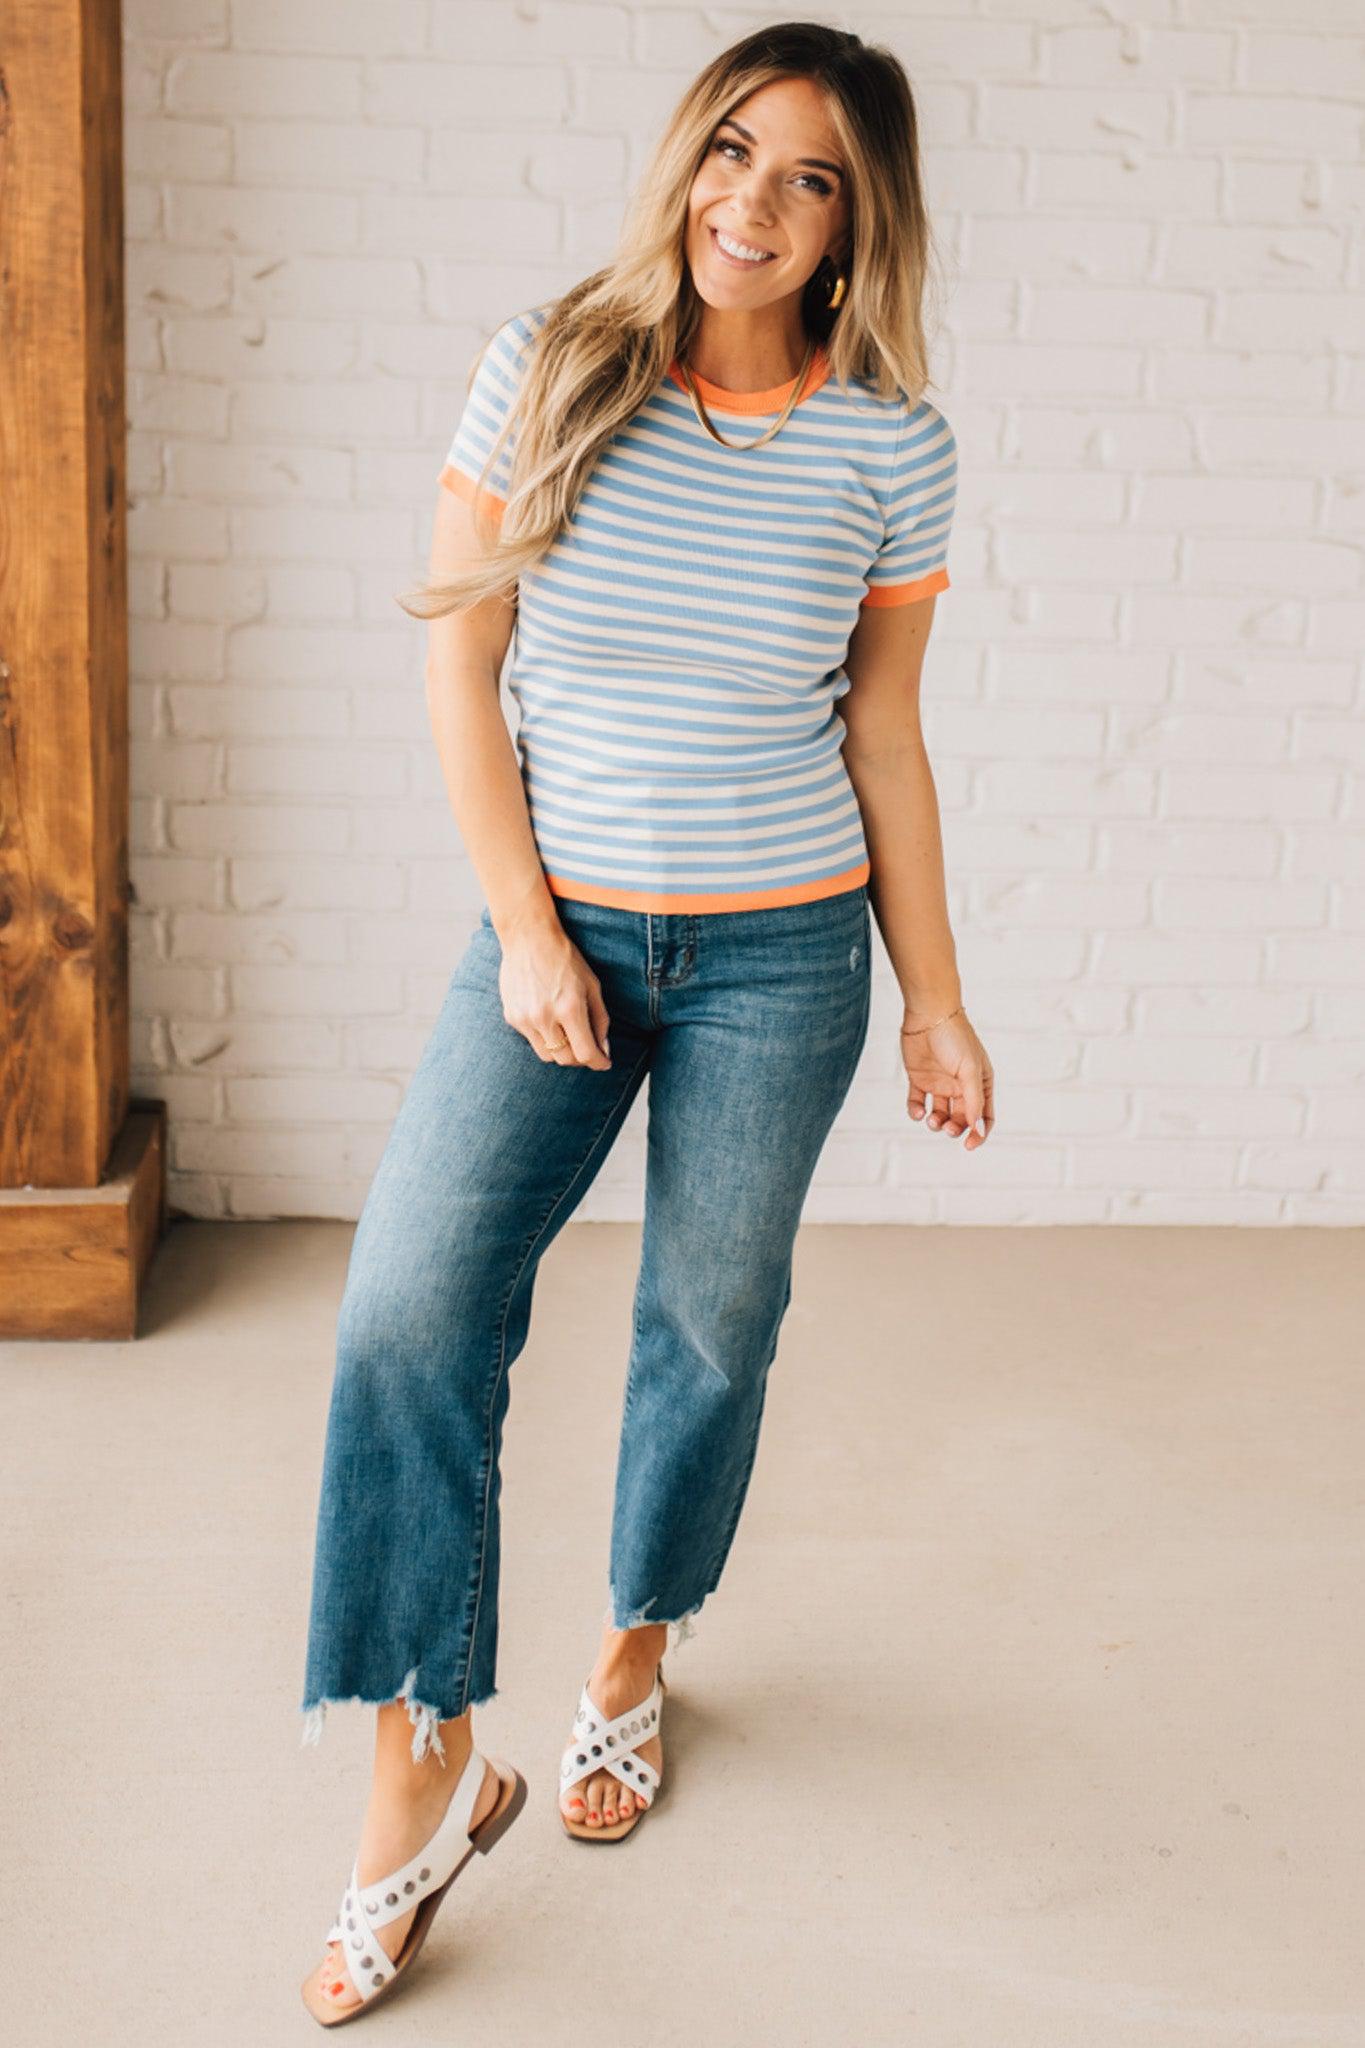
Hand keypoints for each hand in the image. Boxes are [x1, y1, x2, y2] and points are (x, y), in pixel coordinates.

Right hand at [497, 917, 611, 1067]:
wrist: (528, 938)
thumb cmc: (565, 959)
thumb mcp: (592, 985)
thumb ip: (600, 1019)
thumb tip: (603, 1049)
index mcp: (569, 1008)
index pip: (585, 1053)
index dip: (598, 1063)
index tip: (604, 1063)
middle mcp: (545, 1017)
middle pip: (566, 1059)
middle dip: (582, 1059)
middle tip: (589, 1049)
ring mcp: (525, 1019)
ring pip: (547, 1056)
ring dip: (562, 1052)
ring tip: (569, 1036)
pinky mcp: (512, 1017)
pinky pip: (532, 1040)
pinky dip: (545, 1038)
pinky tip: (549, 1020)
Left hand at [900, 1004, 992, 1148]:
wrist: (928, 1014)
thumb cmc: (955, 1038)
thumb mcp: (970, 1070)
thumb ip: (974, 1101)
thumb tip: (977, 1129)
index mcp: (980, 1083)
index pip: (984, 1116)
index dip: (979, 1133)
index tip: (968, 1145)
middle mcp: (961, 1086)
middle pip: (961, 1119)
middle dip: (955, 1128)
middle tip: (947, 1127)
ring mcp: (940, 1083)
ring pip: (940, 1115)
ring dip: (936, 1123)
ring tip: (931, 1119)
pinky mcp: (920, 1080)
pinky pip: (918, 1104)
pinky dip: (916, 1112)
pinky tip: (917, 1111)